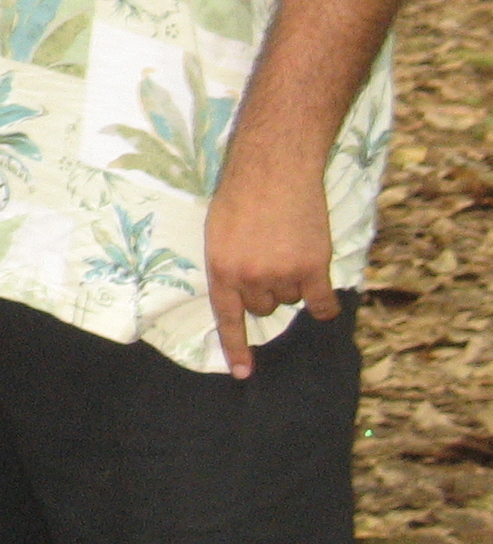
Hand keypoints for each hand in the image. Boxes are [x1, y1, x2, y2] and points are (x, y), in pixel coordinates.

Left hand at [203, 161, 338, 378]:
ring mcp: (282, 275)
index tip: (244, 374)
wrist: (274, 168)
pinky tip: (323, 294)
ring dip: (293, 282)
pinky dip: (325, 303)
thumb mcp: (218, 232)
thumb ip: (230, 265)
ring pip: (291, 300)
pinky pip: (322, 303)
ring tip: (288, 246)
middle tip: (269, 254)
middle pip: (264, 307)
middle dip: (267, 288)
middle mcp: (250, 278)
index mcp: (220, 269)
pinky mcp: (313, 269)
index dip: (236, 348)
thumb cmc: (241, 194)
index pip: (228, 318)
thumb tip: (244, 295)